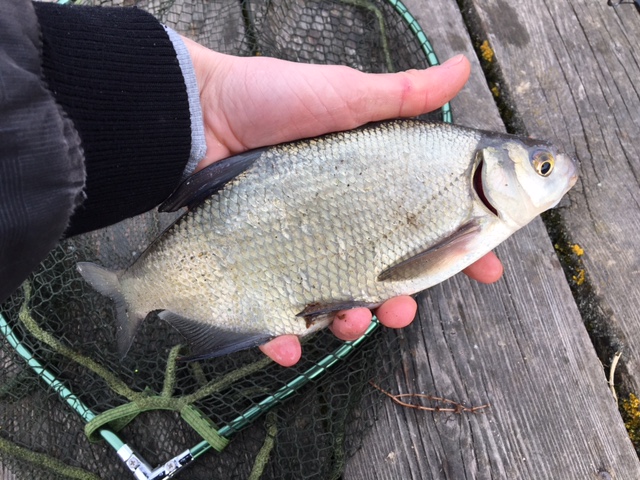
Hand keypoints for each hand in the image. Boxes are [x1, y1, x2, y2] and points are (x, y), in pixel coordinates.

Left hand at [183, 38, 502, 365]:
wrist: (196, 114)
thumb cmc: (270, 99)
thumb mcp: (344, 95)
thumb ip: (403, 94)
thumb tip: (464, 68)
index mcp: (366, 192)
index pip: (426, 226)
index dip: (462, 248)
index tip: (488, 269)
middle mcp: (337, 224)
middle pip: (384, 276)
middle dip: (403, 301)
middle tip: (404, 309)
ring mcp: (296, 249)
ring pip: (336, 303)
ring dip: (352, 324)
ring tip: (352, 320)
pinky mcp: (256, 268)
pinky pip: (272, 316)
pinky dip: (283, 341)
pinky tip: (289, 347)